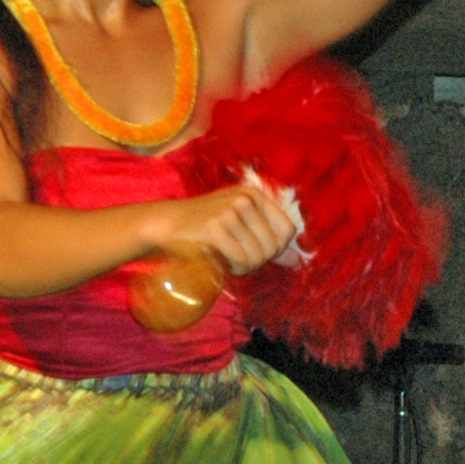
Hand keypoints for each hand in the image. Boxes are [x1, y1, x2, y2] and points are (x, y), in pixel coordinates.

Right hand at [160, 182, 297, 275]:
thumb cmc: (206, 227)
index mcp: (254, 195)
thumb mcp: (239, 222)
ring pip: (258, 255)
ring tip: (229, 259)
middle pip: (273, 246)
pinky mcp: (215, 228)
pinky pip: (241, 259)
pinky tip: (223, 263)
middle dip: (258, 260)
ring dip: (245, 266)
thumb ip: (267, 237)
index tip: (258, 252)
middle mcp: (245, 199)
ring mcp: (229, 212)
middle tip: (239, 259)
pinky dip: (235, 268)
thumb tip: (297, 260)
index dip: (277, 249)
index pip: (287, 230)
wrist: (167, 223)